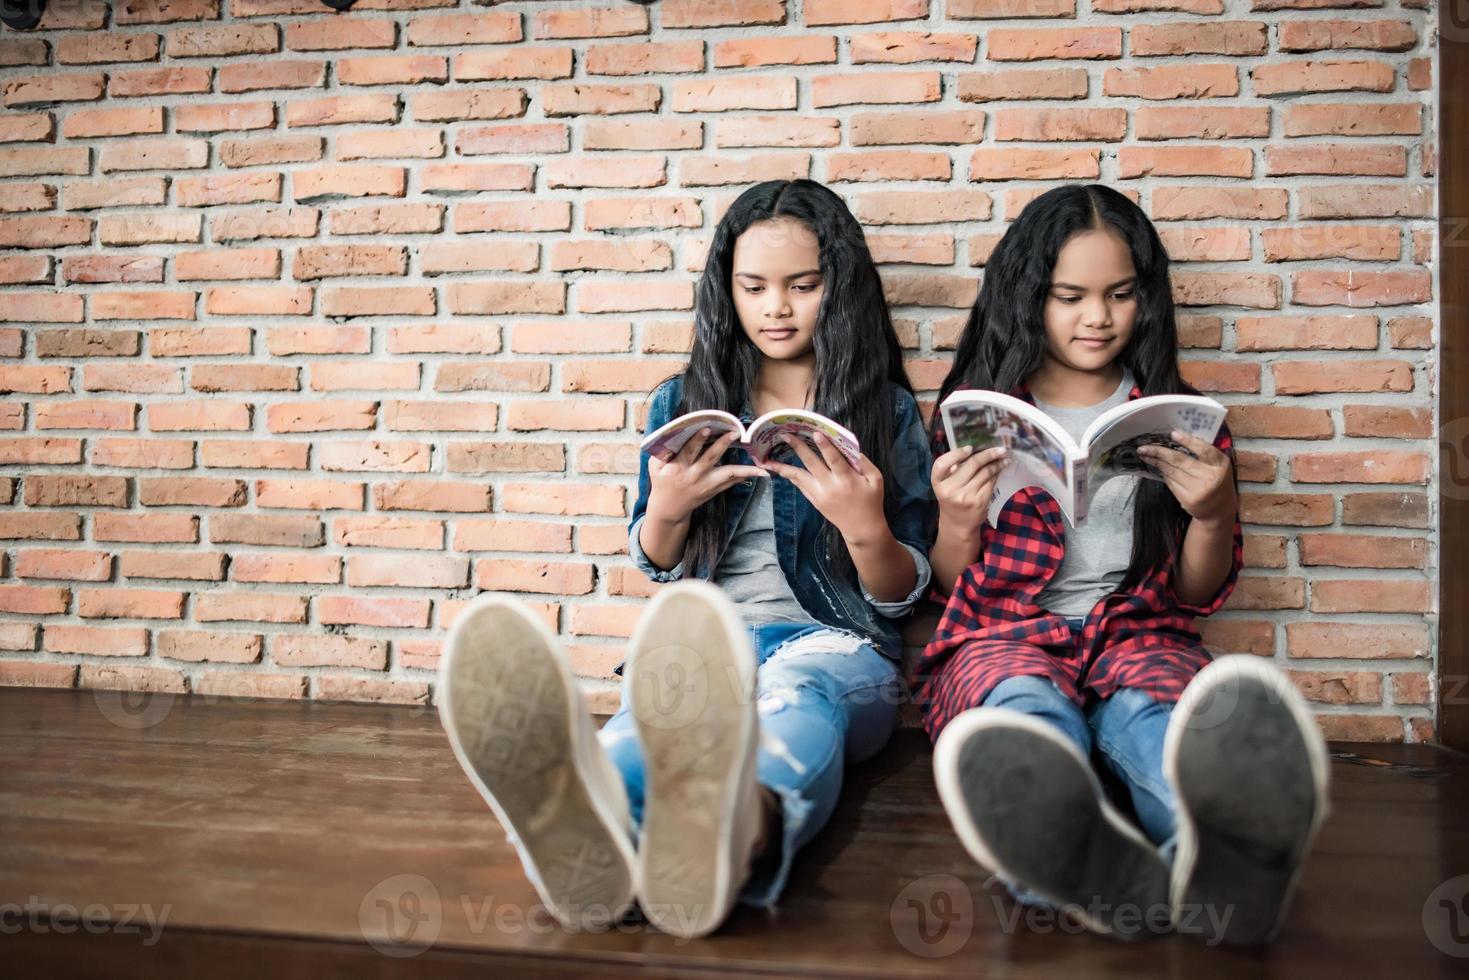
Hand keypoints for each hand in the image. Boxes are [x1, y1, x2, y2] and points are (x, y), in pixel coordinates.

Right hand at [646, 429, 767, 523]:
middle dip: (722, 445)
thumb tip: (670, 434)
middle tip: (734, 433)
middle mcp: (695, 476)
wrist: (669, 510)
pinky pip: (731, 482)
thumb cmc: (662, 483)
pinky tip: (758, 471)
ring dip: (745, 470)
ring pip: (727, 474)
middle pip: (711, 458)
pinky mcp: (714, 490)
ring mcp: (706, 485)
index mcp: (678, 468)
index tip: (707, 429)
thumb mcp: (654, 468)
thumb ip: (661, 453)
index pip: (689, 451)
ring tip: (761, 466)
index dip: (697, 440)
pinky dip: (744, 475)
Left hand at [758, 432, 886, 543]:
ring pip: (799, 477)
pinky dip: (791, 476)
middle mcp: (830, 486)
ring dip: (784, 467)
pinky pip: (800, 486)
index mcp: (847, 479)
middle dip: (798, 448)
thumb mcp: (876, 480)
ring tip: (769, 459)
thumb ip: (864, 463)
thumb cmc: (871, 501)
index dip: (825, 446)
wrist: (862, 528)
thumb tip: (849, 448)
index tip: (815, 433)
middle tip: (786, 435)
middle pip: (811, 464)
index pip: (834, 459)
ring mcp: (819, 495)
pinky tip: (781, 468)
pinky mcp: (814, 501)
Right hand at [932, 445, 1007, 537]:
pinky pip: (990, 482)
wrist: (958, 524)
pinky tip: (1000, 469)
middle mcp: (950, 489)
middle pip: (972, 464)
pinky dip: (997, 474)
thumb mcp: (945, 485)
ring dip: (997, 463)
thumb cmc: (952, 499)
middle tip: (1000, 449)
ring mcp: (965, 496)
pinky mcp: (979, 501)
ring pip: (985, 472)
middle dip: (988, 454)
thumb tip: (972, 450)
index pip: (942, 463)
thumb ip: (952, 469)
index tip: (970, 448)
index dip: (956, 453)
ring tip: (1004, 458)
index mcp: (938, 482)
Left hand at [1137, 430, 1235, 525]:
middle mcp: (1210, 477)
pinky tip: (1157, 467)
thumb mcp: (1217, 466)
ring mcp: (1198, 490)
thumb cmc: (1216, 481)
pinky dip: (1163, 473)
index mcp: (1221, 464)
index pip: (1204, 449)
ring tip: (1145, 455)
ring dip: (1156, 462)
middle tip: (1144, 447)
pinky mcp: (1188, 499)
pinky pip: (1171, 482)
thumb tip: (1176, 438)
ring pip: (1172, 471)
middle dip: (1159, 452)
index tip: (1173, 434)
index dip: (1188, 441)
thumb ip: (1203, 453)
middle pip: (1180, 460)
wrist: (1219, 509)